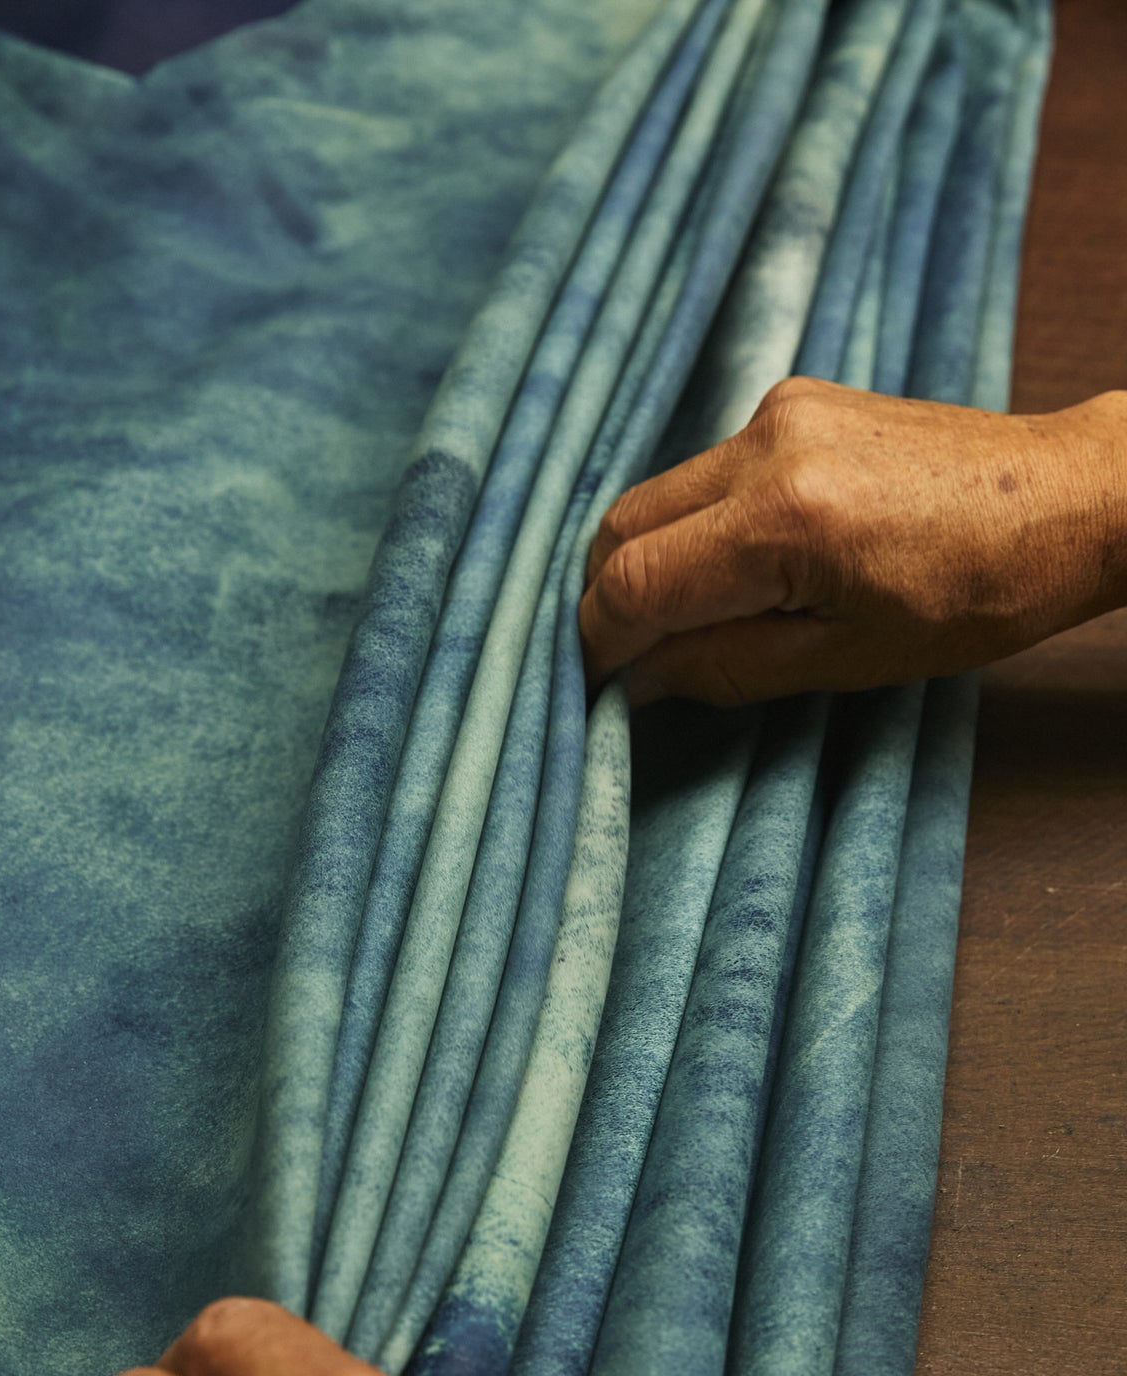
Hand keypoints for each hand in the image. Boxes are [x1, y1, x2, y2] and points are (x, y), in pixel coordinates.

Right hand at [580, 377, 1126, 705]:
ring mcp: (778, 411)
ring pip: (657, 494)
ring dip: (651, 562)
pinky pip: (703, 471)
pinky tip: (732, 568)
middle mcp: (767, 445)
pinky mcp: (793, 400)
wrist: (1065, 497)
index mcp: (786, 518)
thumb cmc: (979, 592)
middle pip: (622, 525)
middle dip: (609, 601)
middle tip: (629, 663)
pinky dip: (693, 526)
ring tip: (687, 622)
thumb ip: (725, 666)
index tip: (599, 688)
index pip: (633, 582)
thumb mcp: (848, 660)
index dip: (600, 645)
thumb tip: (636, 680)